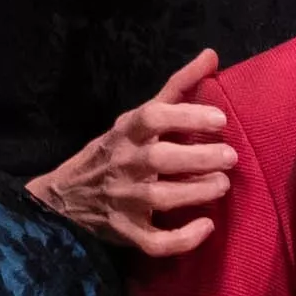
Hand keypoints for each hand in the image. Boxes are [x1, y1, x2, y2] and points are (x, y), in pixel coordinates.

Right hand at [35, 50, 238, 258]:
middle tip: (230, 156)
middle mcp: (123, 164)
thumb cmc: (113, 152)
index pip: (152, 117)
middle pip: (158, 159)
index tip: (220, 120)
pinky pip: (154, 241)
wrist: (66, 198)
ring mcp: (123, 200)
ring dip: (194, 192)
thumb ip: (176, 88)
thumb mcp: (137, 117)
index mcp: (125, 133)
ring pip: (158, 199)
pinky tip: (206, 227)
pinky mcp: (127, 232)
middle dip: (197, 157)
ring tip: (222, 185)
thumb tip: (212, 54)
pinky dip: (181, 238)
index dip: (186, 116)